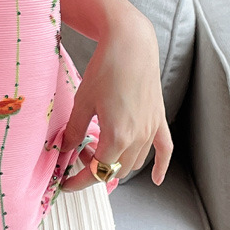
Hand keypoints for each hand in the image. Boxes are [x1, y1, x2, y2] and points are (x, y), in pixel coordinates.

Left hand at [58, 14, 172, 191]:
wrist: (131, 45)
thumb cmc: (106, 69)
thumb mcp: (83, 101)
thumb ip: (75, 130)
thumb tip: (65, 148)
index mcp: (117, 135)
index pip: (98, 171)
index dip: (79, 181)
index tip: (66, 184)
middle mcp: (138, 137)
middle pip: (116, 169)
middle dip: (95, 167)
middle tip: (80, 152)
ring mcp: (151, 129)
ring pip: (135, 162)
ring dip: (117, 163)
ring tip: (99, 146)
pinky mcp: (159, 119)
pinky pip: (164, 150)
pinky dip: (161, 167)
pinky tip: (156, 179)